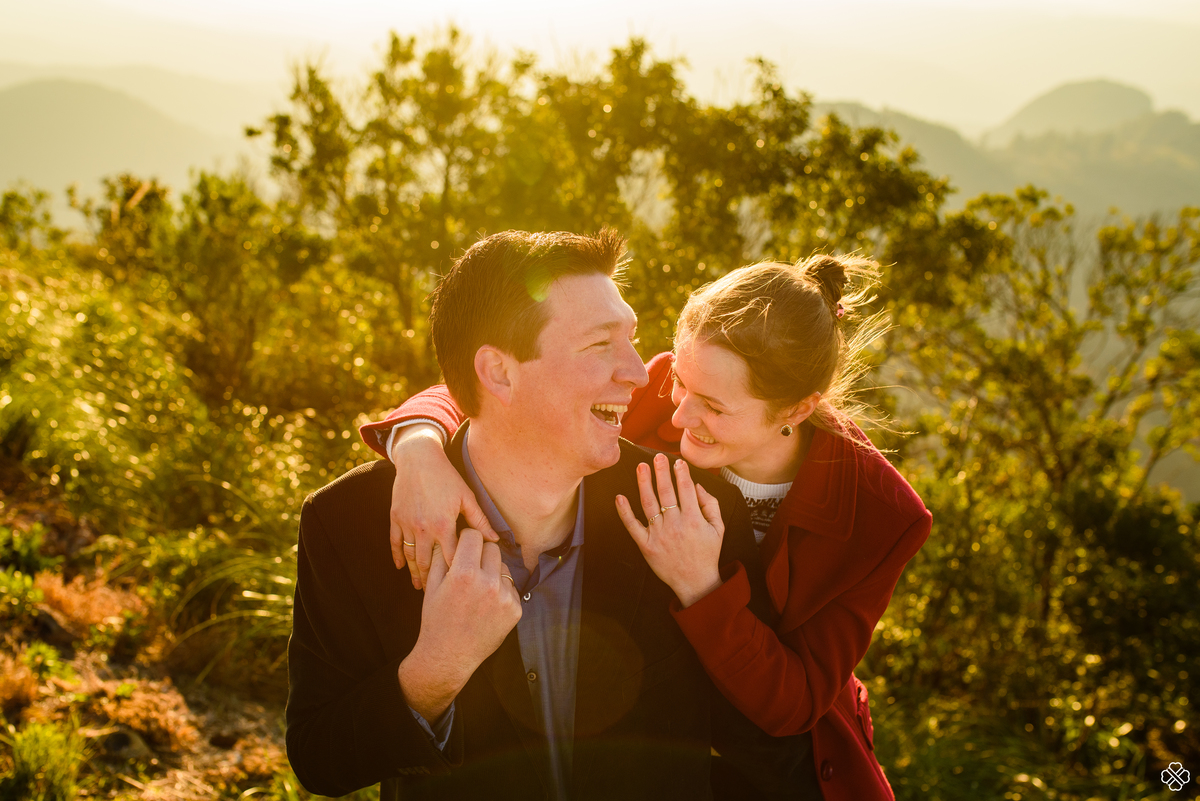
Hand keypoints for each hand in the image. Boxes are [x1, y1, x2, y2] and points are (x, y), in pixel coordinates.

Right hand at [389, 424, 498, 588]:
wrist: (418, 458)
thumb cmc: (447, 476)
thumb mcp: (466, 497)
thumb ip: (480, 520)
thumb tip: (496, 539)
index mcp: (443, 525)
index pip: (451, 558)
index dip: (456, 574)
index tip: (462, 589)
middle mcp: (423, 528)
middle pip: (428, 562)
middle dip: (433, 581)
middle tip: (439, 597)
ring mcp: (407, 524)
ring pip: (411, 556)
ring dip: (414, 573)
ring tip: (419, 587)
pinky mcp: (395, 518)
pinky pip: (395, 542)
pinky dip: (397, 556)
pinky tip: (400, 567)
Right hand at [398, 529, 521, 719]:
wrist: (448, 657)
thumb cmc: (436, 619)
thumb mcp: (432, 585)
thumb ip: (442, 555)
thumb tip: (451, 533)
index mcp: (464, 574)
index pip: (474, 536)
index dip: (466, 539)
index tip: (463, 546)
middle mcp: (488, 583)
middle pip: (492, 548)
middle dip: (480, 554)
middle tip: (470, 567)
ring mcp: (505, 598)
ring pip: (503, 567)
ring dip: (492, 572)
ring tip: (477, 591)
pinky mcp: (516, 610)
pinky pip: (511, 588)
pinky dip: (500, 592)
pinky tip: (486, 606)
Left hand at [615, 453, 724, 607]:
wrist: (695, 582)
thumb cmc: (707, 553)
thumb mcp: (718, 528)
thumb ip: (711, 504)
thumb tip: (698, 485)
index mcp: (694, 520)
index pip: (685, 489)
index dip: (681, 473)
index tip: (677, 461)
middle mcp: (675, 525)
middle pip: (666, 492)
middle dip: (661, 472)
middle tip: (657, 456)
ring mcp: (659, 535)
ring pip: (649, 504)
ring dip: (644, 483)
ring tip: (641, 467)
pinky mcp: (646, 545)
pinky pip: (633, 526)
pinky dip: (624, 512)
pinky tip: (620, 497)